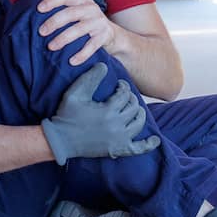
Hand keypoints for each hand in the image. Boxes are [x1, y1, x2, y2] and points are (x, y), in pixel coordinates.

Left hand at [37, 0, 118, 65]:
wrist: (112, 34)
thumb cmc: (86, 18)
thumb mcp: (75, 3)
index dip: (52, 1)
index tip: (39, 9)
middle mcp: (91, 8)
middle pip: (71, 13)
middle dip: (54, 22)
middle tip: (41, 32)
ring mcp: (99, 22)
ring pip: (80, 29)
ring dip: (64, 38)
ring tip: (51, 47)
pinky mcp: (104, 36)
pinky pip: (92, 46)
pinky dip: (82, 54)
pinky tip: (71, 61)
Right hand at [41, 63, 160, 164]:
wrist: (60, 140)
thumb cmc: (67, 114)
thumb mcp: (76, 93)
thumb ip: (91, 78)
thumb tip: (105, 65)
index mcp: (108, 111)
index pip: (125, 94)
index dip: (123, 86)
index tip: (118, 85)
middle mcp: (117, 126)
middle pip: (134, 107)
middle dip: (130, 98)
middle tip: (124, 96)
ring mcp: (119, 140)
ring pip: (138, 123)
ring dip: (139, 113)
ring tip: (134, 108)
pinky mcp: (118, 150)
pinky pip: (138, 149)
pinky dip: (148, 145)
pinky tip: (155, 139)